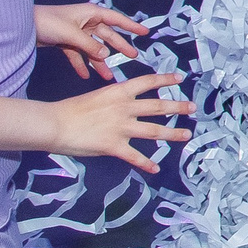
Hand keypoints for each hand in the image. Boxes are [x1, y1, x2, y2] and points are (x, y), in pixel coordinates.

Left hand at [33, 4, 147, 79]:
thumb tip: (105, 54)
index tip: (145, 32)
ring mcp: (76, 33)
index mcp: (90, 13)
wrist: (22, 26)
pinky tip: (85, 75)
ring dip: (100, 62)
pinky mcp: (66, 42)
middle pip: (107, 36)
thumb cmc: (46, 20)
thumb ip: (90, 45)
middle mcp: (86, 22)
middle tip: (132, 56)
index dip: (131, 26)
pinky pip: (78, 55)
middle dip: (119, 47)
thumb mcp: (71, 33)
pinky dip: (81, 65)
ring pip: (93, 48)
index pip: (116, 19)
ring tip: (108, 75)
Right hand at [48, 70, 191, 172]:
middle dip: (177, 106)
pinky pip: (135, 156)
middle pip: (158, 106)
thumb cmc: (69, 110)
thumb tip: (126, 107)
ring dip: (172, 133)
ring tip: (186, 135)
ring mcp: (121, 127)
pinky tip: (155, 169)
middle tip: (192, 108)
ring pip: (154, 130)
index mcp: (118, 92)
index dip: (165, 79)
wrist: (54, 123)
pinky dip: (146, 163)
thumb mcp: (96, 97)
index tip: (180, 78)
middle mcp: (124, 108)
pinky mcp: (114, 146)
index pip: (147, 82)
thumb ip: (113, 102)